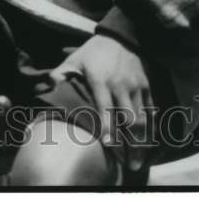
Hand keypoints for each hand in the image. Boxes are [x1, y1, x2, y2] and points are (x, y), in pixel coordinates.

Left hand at [50, 35, 151, 170]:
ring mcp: (136, 86)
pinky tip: (149, 143)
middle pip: (130, 117)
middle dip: (131, 142)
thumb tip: (47, 88)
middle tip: (129, 163)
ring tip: (139, 160)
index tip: (108, 144)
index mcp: (100, 80)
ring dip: (143, 141)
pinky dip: (151, 127)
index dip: (107, 126)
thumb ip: (61, 74)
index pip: (105, 106)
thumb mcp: (75, 59)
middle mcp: (121, 85)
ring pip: (143, 118)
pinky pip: (152, 110)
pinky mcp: (147, 86)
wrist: (122, 36)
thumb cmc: (94, 52)